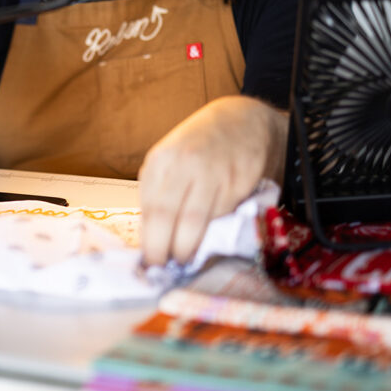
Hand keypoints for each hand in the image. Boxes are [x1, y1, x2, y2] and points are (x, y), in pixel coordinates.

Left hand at [138, 96, 287, 266]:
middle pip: (168, 217)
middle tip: (163, 267)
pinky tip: (208, 236)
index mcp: (160, 161)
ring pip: (196, 222)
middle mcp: (184, 164)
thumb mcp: (169, 162)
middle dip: (163, 249)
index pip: (149, 209)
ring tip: (183, 258)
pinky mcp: (238, 182)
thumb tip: (151, 239)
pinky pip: (222, 215)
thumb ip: (159, 193)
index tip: (148, 262)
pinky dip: (213, 231)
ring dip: (188, 247)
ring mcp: (213, 172)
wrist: (242, 122)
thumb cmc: (197, 148)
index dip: (149, 241)